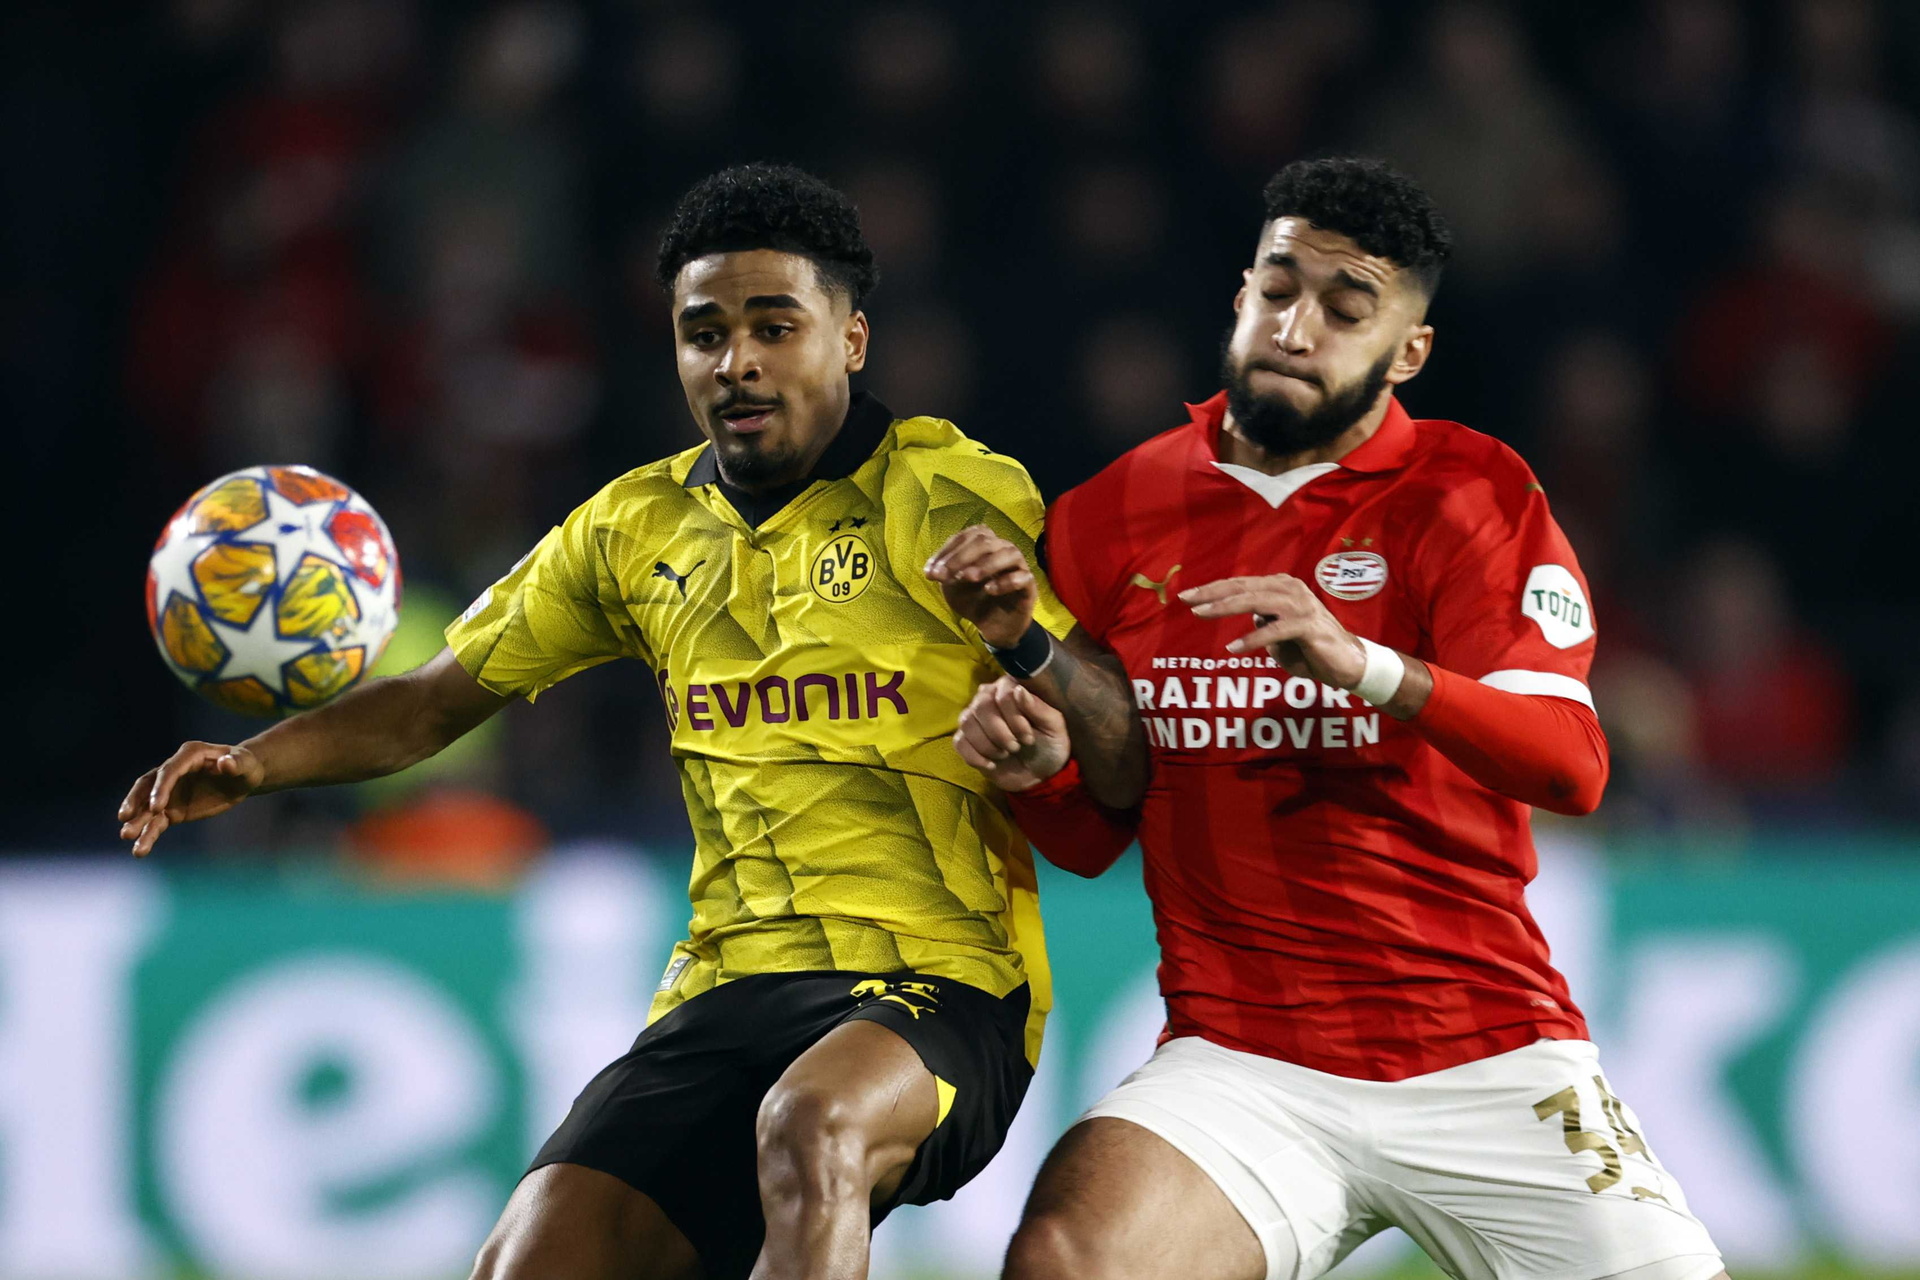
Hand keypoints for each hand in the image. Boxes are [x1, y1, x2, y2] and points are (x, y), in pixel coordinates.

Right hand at [117, 741, 265, 856]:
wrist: (241, 779)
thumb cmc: (245, 766)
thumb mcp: (246, 764)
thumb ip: (235, 764)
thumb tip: (226, 762)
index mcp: (189, 755)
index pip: (169, 770)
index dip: (161, 787)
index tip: (157, 807)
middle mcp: (173, 771)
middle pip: (147, 785)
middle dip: (136, 801)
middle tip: (125, 818)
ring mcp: (169, 791)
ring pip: (147, 807)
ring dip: (136, 821)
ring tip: (126, 837)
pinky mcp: (171, 809)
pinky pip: (156, 822)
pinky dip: (148, 834)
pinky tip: (140, 849)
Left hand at [925, 525, 1036, 648]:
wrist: (992, 627)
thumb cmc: (973, 600)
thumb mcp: (952, 587)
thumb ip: (944, 575)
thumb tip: (933, 568)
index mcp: (983, 545)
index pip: (966, 537)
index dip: (947, 551)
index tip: (930, 572)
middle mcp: (1002, 549)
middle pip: (985, 540)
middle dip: (961, 557)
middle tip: (944, 575)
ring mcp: (1018, 566)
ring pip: (1008, 553)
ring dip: (985, 564)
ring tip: (968, 577)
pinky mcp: (1028, 585)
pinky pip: (1022, 577)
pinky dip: (1006, 581)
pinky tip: (990, 590)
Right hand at [953, 676, 1069, 791]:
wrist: (1040, 774)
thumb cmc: (1049, 745)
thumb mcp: (1054, 727)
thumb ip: (1039, 708)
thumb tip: (1018, 690)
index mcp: (1011, 690)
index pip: (1003, 693)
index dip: (1015, 717)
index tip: (1028, 738)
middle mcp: (988, 698)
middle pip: (982, 705)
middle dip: (1000, 732)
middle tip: (1015, 747)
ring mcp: (974, 719)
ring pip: (968, 722)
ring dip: (988, 744)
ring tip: (1005, 754)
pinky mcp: (966, 740)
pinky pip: (959, 742)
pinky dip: (975, 756)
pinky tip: (992, 764)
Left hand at [1180, 574, 1364, 687]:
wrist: (1348, 664)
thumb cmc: (1311, 649)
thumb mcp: (1279, 634)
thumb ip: (1264, 622)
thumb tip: (1251, 617)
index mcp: (1282, 587)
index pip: (1242, 584)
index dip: (1214, 589)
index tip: (1187, 595)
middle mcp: (1290, 590)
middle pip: (1244, 587)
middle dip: (1213, 593)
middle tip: (1187, 599)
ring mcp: (1301, 606)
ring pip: (1257, 601)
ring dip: (1226, 608)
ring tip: (1201, 614)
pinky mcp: (1309, 625)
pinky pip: (1275, 630)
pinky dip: (1253, 639)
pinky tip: (1234, 648)